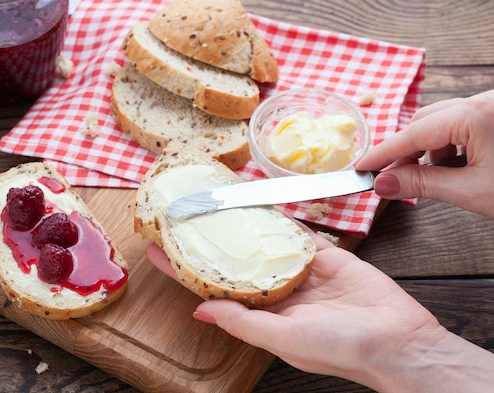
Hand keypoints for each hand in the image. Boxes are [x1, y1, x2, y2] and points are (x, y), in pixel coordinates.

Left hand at [145, 231, 493, 391]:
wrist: (396, 338)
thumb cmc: (340, 348)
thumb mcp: (283, 339)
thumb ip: (242, 321)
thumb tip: (199, 309)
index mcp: (262, 314)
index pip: (211, 287)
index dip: (182, 270)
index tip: (157, 250)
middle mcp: (276, 292)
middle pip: (233, 261)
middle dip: (208, 242)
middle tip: (183, 218)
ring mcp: (300, 272)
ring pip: (262, 243)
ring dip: (240, 226)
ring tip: (215, 206)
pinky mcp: (325, 257)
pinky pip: (297, 234)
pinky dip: (279, 219)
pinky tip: (260, 204)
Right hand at [355, 90, 493, 217]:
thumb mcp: (471, 191)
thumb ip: (423, 184)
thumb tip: (383, 184)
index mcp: (475, 114)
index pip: (414, 133)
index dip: (384, 153)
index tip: (362, 167)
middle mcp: (485, 100)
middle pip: (425, 122)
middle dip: (407, 151)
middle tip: (393, 179)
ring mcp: (492, 105)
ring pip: (444, 121)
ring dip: (429, 149)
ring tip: (430, 176)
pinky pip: (464, 123)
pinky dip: (450, 144)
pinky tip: (455, 166)